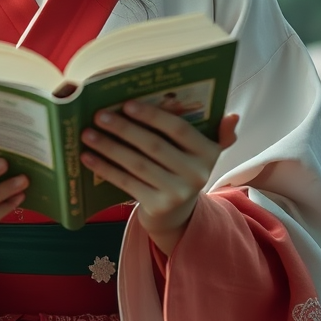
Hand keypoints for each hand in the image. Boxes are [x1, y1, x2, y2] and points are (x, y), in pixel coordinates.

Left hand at [80, 104, 239, 254]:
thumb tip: (233, 116)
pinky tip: (88, 156)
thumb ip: (215, 132)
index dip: (153, 115)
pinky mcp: (158, 207)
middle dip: (124, 128)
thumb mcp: (201, 152)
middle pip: (154, 145)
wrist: (179, 217)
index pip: (179, 129)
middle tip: (100, 115)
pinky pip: (127, 183)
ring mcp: (177, 193)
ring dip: (109, 147)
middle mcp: (196, 174)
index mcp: (208, 152)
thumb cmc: (183, 170)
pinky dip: (105, 168)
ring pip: (137, 164)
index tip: (127, 103)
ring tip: (88, 133)